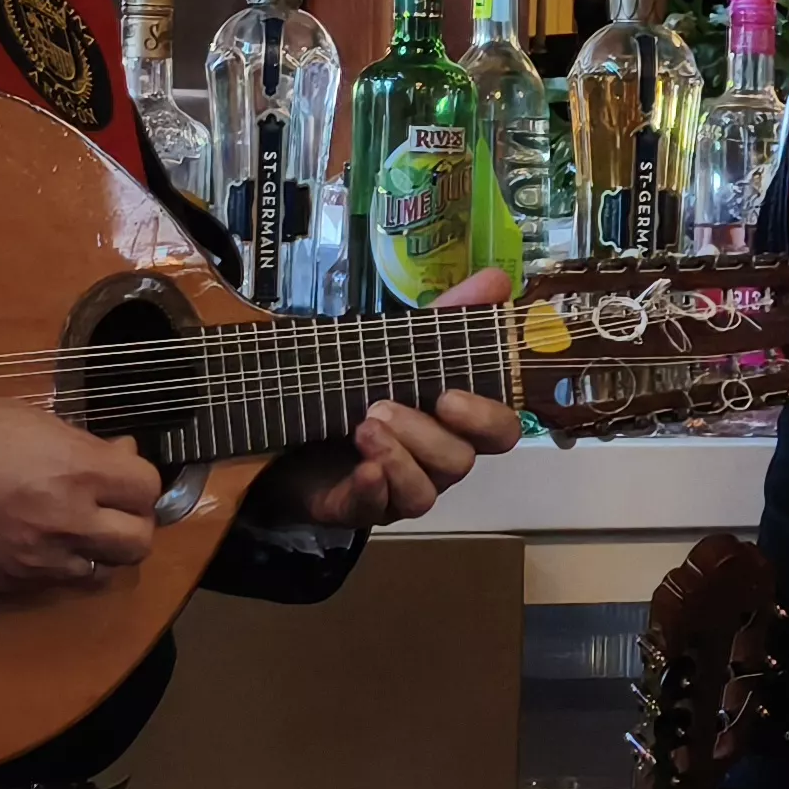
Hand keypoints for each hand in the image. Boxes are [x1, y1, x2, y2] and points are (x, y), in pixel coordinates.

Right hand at [0, 395, 160, 593]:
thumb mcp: (23, 418)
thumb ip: (77, 443)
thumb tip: (115, 455)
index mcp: (74, 470)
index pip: (147, 489)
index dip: (139, 478)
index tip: (121, 466)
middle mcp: (65, 522)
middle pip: (139, 542)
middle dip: (133, 522)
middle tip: (111, 506)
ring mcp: (35, 561)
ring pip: (101, 572)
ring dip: (99, 551)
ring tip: (75, 528)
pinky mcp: (4, 586)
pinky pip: (53, 584)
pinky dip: (56, 566)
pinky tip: (34, 543)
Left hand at [246, 266, 525, 528]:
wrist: (289, 425)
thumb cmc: (360, 383)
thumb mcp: (402, 342)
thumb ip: (452, 313)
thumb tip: (499, 278)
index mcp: (455, 423)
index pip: (499, 432)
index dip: (484, 418)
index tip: (449, 396)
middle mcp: (436, 461)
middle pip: (460, 462)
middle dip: (425, 435)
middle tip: (381, 407)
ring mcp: (400, 488)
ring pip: (423, 491)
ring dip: (397, 457)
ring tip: (363, 427)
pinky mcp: (360, 507)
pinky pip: (378, 510)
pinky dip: (373, 490)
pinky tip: (362, 470)